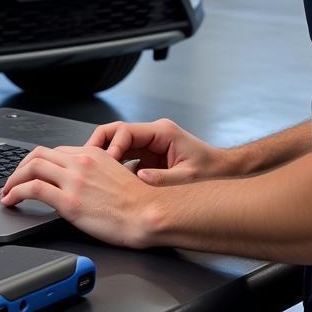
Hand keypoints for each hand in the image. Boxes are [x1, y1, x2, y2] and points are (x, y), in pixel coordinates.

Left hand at [0, 145, 157, 247]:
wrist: (149, 213)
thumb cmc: (139, 202)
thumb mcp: (117, 174)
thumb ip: (97, 172)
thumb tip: (82, 181)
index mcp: (93, 154)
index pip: (55, 151)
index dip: (38, 162)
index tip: (30, 172)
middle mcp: (80, 162)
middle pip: (38, 155)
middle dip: (20, 167)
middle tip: (12, 180)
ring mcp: (74, 180)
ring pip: (31, 168)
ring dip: (13, 179)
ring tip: (7, 192)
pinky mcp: (69, 201)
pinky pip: (33, 189)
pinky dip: (16, 192)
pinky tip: (11, 200)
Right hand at [85, 118, 230, 185]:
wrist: (224, 172)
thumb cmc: (211, 171)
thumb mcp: (187, 177)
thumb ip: (163, 178)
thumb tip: (139, 178)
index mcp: (162, 133)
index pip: (126, 131)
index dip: (111, 145)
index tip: (104, 161)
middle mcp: (153, 135)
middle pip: (116, 133)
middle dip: (100, 146)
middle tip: (87, 162)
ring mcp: (150, 145)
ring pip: (118, 144)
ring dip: (105, 157)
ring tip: (93, 172)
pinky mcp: (149, 156)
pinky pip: (126, 157)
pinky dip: (115, 167)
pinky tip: (109, 181)